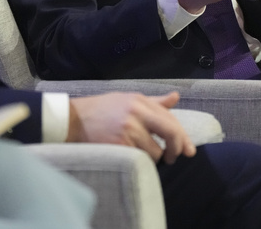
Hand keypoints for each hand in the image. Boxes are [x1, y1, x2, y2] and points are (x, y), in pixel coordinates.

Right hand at [67, 91, 196, 163]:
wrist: (72, 120)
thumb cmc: (101, 110)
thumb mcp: (127, 99)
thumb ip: (154, 102)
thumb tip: (175, 97)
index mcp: (140, 100)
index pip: (171, 119)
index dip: (183, 136)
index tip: (188, 150)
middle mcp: (137, 112)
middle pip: (171, 132)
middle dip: (177, 148)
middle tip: (173, 157)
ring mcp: (128, 129)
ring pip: (156, 152)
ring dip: (154, 158)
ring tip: (143, 155)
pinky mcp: (119, 145)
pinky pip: (141, 159)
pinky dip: (141, 162)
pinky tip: (133, 158)